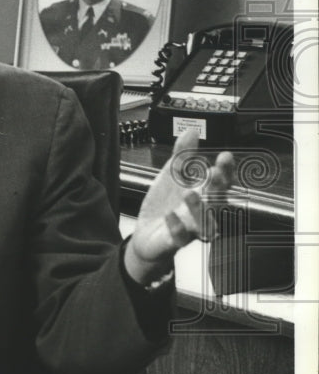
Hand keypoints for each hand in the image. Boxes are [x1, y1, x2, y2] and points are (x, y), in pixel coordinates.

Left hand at [124, 128, 235, 284]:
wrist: (147, 236)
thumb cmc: (165, 205)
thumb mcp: (171, 175)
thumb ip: (182, 155)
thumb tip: (191, 131)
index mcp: (203, 194)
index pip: (221, 183)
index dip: (226, 170)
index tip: (225, 156)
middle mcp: (201, 212)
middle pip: (217, 201)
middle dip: (218, 188)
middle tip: (214, 173)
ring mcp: (190, 228)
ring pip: (205, 224)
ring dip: (199, 209)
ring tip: (189, 193)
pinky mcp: (174, 242)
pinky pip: (180, 238)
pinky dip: (177, 227)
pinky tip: (170, 216)